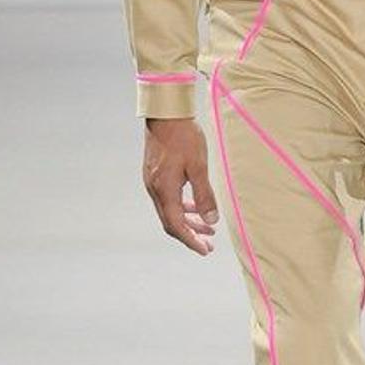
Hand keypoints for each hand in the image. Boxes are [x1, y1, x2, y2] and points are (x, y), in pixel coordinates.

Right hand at [142, 117, 220, 254]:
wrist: (166, 114)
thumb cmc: (184, 137)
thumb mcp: (199, 167)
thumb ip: (204, 195)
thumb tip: (211, 220)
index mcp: (164, 190)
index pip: (176, 226)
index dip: (191, 241)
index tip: (205, 250)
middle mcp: (155, 189)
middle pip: (171, 222)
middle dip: (190, 235)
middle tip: (209, 244)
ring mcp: (153, 182)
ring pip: (170, 210)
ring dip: (188, 220)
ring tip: (208, 227)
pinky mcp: (155, 174)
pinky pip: (168, 199)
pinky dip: (182, 207)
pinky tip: (195, 205)